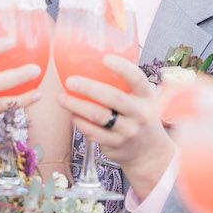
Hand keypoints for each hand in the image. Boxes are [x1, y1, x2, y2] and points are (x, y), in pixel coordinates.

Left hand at [58, 54, 175, 199]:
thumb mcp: (143, 100)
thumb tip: (95, 64)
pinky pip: (92, 132)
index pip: (137, 79)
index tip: (105, 59)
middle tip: (70, 81)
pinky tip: (72, 115)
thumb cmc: (140, 118)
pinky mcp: (115, 145)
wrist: (150, 152)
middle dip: (88, 88)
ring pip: (98, 116)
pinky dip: (79, 123)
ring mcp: (128, 131)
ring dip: (76, 106)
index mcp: (146, 97)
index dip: (122, 68)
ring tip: (61, 98)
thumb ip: (126, 86)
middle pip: (112, 97)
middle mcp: (140, 114)